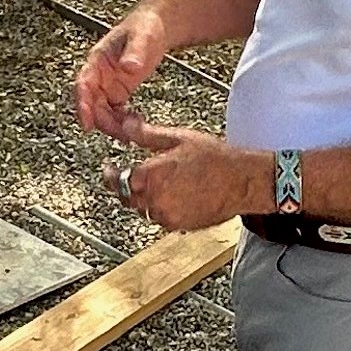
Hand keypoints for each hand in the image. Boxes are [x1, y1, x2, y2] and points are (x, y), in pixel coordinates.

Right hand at [76, 1, 169, 137]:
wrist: (156, 26)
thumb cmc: (145, 26)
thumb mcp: (143, 36)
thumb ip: (135, 51)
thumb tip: (128, 67)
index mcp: (97, 60)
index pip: (83, 86)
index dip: (82, 106)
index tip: (86, 124)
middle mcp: (99, 75)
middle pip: (92, 105)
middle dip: (103, 122)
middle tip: (122, 134)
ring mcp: (108, 85)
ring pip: (102, 112)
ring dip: (113, 125)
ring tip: (132, 133)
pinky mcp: (119, 92)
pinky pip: (114, 112)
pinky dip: (122, 122)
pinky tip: (136, 125)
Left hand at [112, 118, 256, 229]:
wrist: (243, 181)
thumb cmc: (216, 159)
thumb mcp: (179, 138)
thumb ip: (147, 134)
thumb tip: (126, 125)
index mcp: (152, 176)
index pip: (117, 180)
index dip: (109, 174)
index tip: (108, 169)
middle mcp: (156, 199)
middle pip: (127, 198)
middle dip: (127, 187)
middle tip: (133, 176)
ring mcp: (167, 215)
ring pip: (143, 209)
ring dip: (145, 198)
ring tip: (160, 183)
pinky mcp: (179, 226)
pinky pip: (161, 218)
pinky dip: (162, 208)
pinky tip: (175, 195)